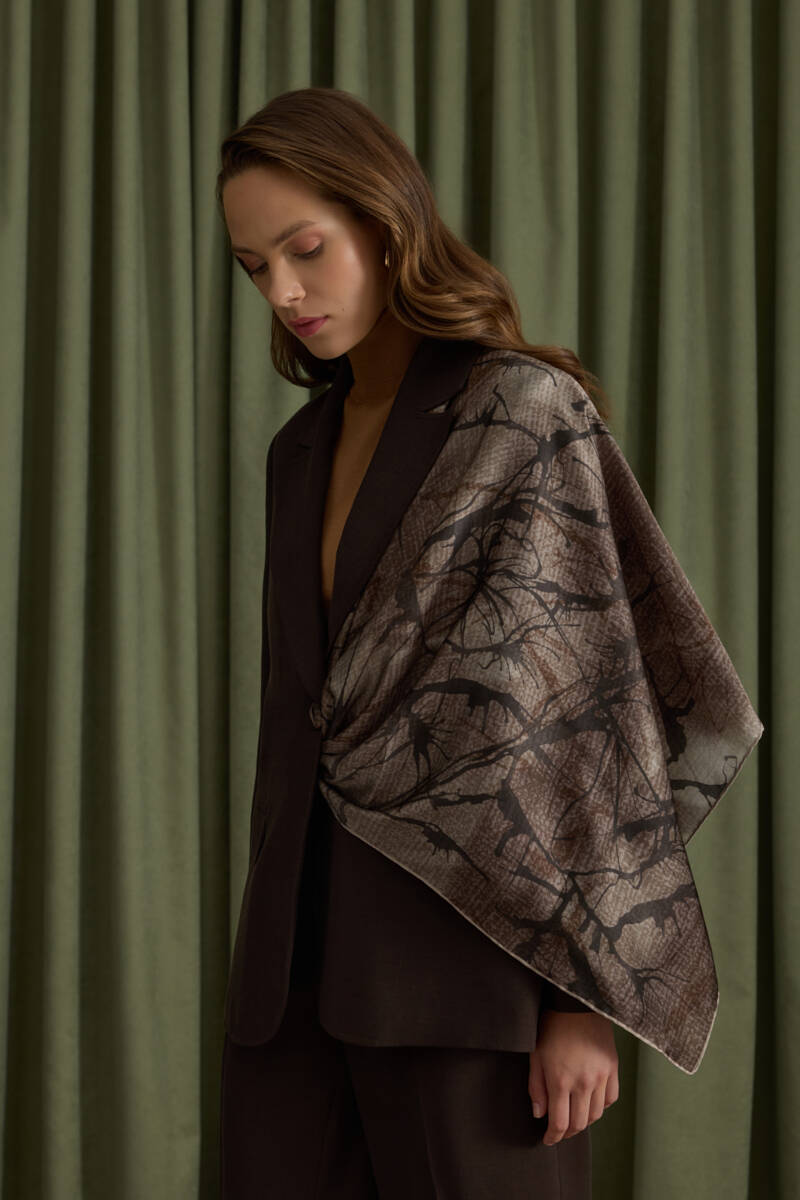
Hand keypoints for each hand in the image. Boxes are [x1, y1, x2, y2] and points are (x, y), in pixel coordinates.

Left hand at [528, 1010, 618, 1145]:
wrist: (576, 1001)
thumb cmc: (551, 1026)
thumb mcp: (535, 1055)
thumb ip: (536, 1087)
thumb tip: (540, 1114)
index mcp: (560, 1080)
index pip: (559, 1123)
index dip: (553, 1137)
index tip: (547, 1140)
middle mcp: (584, 1082)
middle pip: (580, 1124)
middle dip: (568, 1133)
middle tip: (560, 1131)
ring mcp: (601, 1076)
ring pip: (596, 1114)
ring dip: (584, 1121)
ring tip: (574, 1117)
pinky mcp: (613, 1067)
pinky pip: (611, 1098)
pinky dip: (601, 1105)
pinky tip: (591, 1101)